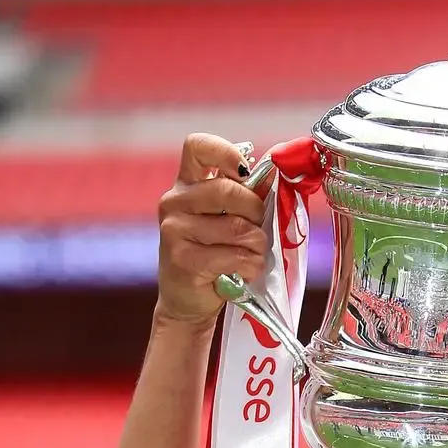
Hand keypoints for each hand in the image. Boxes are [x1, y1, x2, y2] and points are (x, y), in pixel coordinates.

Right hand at [156, 133, 269, 329]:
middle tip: (257, 230)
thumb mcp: (226, 220)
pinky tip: (244, 272)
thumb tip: (273, 172)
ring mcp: (175, 231)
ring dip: (256, 246)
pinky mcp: (184, 259)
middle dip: (255, 211)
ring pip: (238, 228)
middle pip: (228, 190)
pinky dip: (250, 266)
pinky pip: (235, 256)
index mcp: (185, 184)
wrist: (187, 302)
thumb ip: (245, 196)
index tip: (245, 172)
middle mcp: (174, 202)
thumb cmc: (213, 257)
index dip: (225, 152)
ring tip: (250, 256)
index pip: (197, 146)